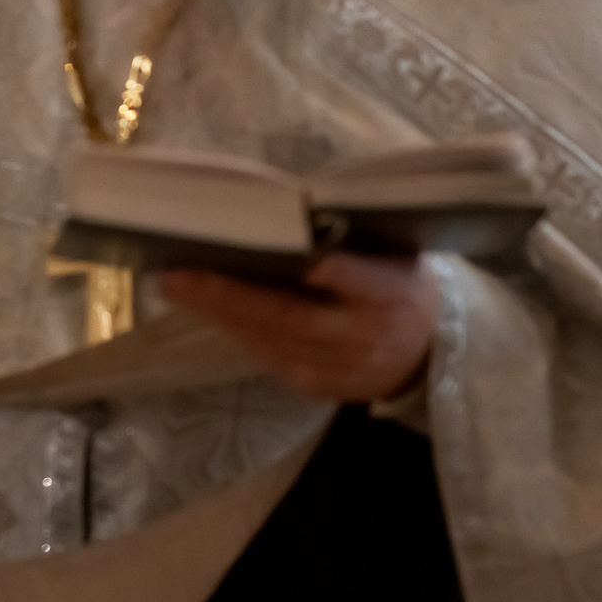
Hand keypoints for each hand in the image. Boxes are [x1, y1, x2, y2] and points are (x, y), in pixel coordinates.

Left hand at [159, 253, 438, 404]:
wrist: (426, 350)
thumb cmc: (397, 282)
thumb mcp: (392, 252)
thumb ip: (351, 240)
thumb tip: (283, 213)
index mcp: (391, 294)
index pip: (355, 280)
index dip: (323, 271)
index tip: (282, 254)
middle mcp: (365, 338)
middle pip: (292, 318)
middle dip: (228, 296)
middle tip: (175, 274)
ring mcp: (341, 370)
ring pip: (272, 343)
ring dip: (219, 315)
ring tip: (175, 286)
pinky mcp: (320, 388)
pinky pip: (270, 359)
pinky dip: (234, 332)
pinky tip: (204, 310)